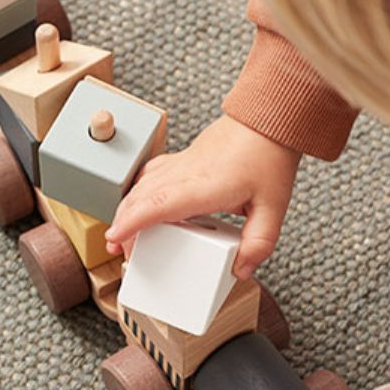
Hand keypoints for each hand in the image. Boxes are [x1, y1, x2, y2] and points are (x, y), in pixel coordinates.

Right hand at [105, 114, 301, 277]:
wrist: (267, 120)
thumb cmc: (268, 156)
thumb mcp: (273, 207)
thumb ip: (259, 242)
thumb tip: (241, 268)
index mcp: (204, 186)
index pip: (158, 204)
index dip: (132, 222)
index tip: (115, 238)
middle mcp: (185, 172)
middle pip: (141, 197)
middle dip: (122, 224)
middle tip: (118, 249)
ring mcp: (181, 163)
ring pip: (141, 185)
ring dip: (126, 208)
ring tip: (122, 232)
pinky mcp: (182, 158)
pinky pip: (149, 174)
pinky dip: (137, 191)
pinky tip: (138, 203)